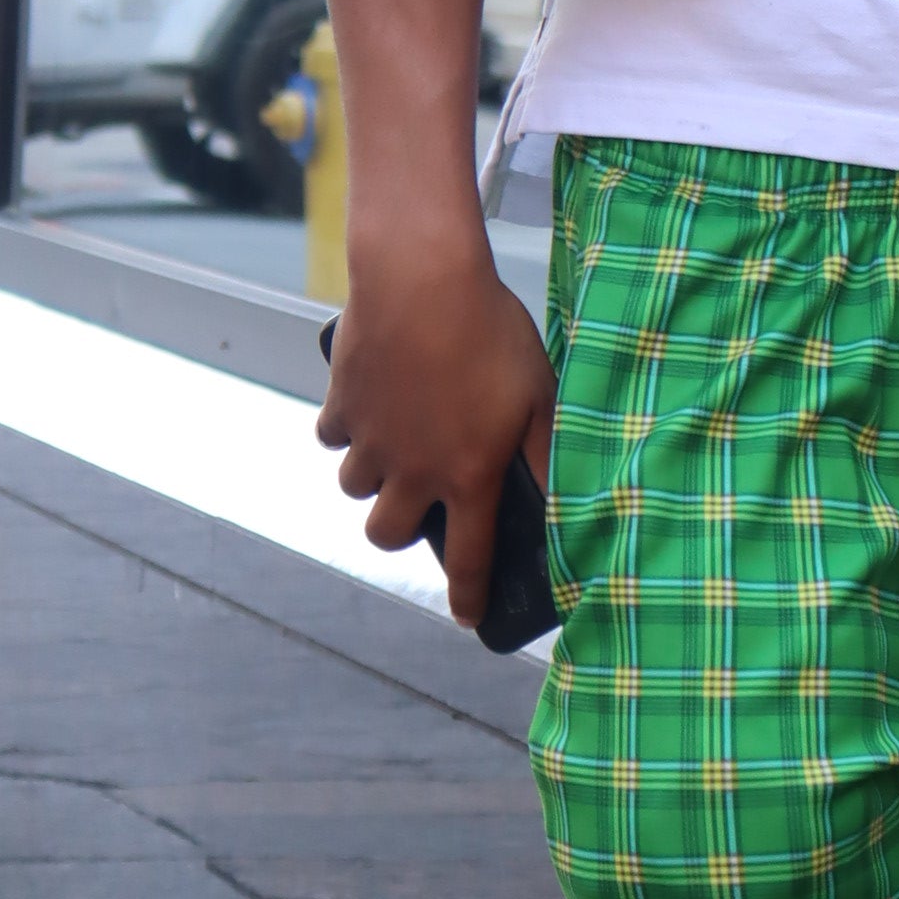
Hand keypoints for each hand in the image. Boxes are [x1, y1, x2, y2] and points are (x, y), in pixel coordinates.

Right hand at [317, 228, 556, 628]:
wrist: (422, 279)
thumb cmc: (491, 333)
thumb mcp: (539, 394)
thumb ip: (547, 452)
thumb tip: (565, 500)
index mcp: (468, 475)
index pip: (468, 559)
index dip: (468, 597)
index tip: (468, 619)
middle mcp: (413, 470)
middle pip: (386, 536)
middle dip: (399, 530)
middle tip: (418, 499)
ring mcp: (371, 440)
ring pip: (354, 487)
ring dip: (372, 476)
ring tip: (397, 444)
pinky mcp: (341, 405)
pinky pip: (333, 434)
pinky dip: (347, 427)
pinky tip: (372, 401)